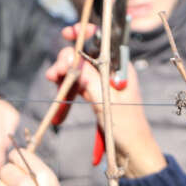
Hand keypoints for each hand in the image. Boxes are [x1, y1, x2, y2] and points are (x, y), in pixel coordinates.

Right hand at [47, 24, 165, 176]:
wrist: (132, 152)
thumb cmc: (126, 128)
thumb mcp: (105, 99)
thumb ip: (88, 76)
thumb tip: (70, 56)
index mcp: (121, 67)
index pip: (102, 40)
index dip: (85, 33)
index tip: (68, 34)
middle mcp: (112, 71)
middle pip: (85, 54)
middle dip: (67, 60)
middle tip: (54, 74)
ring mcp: (103, 83)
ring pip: (79, 69)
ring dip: (64, 75)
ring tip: (53, 83)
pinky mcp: (97, 96)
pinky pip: (79, 85)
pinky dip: (68, 89)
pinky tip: (59, 97)